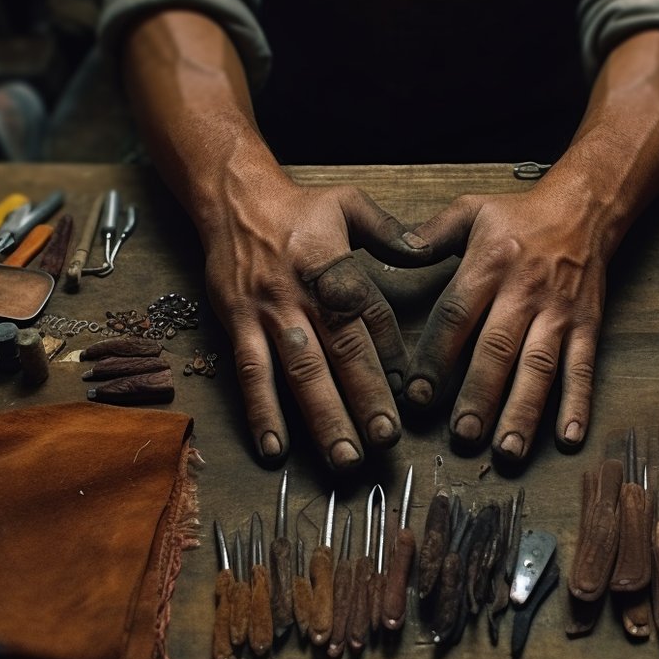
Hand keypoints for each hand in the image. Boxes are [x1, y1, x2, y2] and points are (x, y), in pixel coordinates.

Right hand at [203, 160, 428, 470]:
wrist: (232, 200)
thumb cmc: (298, 208)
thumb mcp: (349, 204)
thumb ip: (390, 232)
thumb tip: (427, 250)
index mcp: (337, 268)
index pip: (371, 318)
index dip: (391, 357)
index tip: (411, 395)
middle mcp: (305, 296)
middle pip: (340, 354)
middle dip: (365, 399)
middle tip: (386, 441)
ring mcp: (269, 315)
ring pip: (299, 373)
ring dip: (322, 418)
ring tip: (343, 458)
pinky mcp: (238, 327)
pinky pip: (251, 375)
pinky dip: (261, 413)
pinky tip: (274, 449)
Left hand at [402, 177, 610, 462]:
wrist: (584, 209)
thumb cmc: (519, 215)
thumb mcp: (470, 211)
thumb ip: (428, 235)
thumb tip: (393, 251)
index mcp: (489, 266)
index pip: (456, 317)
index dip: (436, 358)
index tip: (418, 395)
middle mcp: (524, 293)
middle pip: (498, 350)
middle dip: (479, 395)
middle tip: (462, 435)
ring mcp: (559, 314)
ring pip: (539, 368)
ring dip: (523, 411)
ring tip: (507, 450)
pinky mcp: (587, 327)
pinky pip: (583, 369)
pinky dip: (578, 405)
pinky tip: (568, 438)